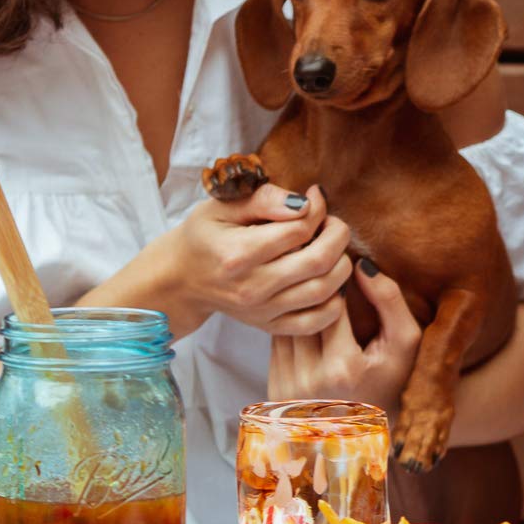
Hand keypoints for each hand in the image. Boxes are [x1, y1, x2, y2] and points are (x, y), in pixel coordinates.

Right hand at [152, 182, 357, 334]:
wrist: (182, 279)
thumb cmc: (204, 236)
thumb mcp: (223, 206)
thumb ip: (264, 199)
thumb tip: (305, 202)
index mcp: (238, 253)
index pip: (298, 230)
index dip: (317, 209)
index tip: (315, 197)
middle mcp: (252, 287)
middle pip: (318, 262)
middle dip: (337, 235)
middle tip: (332, 222)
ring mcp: (263, 311)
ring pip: (325, 291)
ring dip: (341, 264)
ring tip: (331, 247)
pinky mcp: (270, 326)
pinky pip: (317, 321)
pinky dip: (335, 301)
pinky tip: (330, 280)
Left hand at [267, 261, 424, 409]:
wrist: (369, 431)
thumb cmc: (393, 381)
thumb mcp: (405, 342)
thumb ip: (389, 300)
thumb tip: (361, 265)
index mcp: (343, 367)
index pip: (330, 305)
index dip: (335, 279)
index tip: (341, 263)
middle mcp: (309, 380)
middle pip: (302, 314)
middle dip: (312, 289)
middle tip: (320, 265)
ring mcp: (288, 388)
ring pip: (283, 327)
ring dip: (295, 305)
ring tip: (309, 286)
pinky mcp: (275, 391)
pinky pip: (276, 345)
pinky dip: (288, 327)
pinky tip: (303, 316)